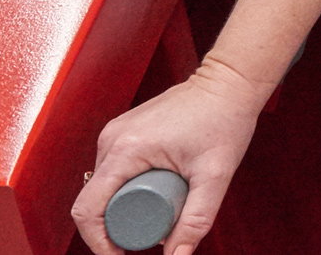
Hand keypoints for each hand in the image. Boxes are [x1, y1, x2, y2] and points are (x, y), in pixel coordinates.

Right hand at [71, 62, 264, 254]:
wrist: (231, 81)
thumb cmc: (225, 117)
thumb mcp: (215, 175)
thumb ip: (197, 219)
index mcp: (125, 149)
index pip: (88, 210)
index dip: (99, 241)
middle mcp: (112, 139)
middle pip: (95, 201)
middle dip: (116, 226)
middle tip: (150, 234)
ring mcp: (116, 133)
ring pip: (104, 187)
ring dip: (122, 206)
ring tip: (158, 210)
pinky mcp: (124, 131)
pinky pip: (113, 170)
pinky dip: (126, 188)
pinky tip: (150, 194)